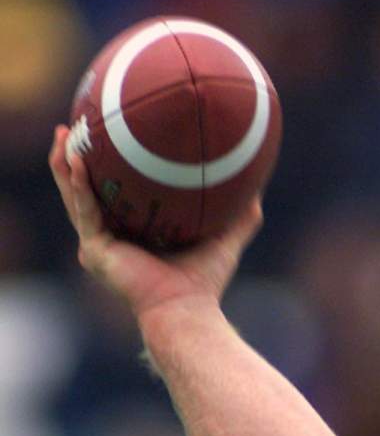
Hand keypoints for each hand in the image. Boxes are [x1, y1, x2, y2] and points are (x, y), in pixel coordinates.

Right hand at [48, 124, 261, 320]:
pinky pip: (83, 209)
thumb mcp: (224, 240)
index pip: (112, 194)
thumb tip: (259, 188)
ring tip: (63, 133)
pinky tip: (76, 159)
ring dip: (64, 163)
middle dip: (73, 157)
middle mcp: (109, 238)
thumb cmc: (205, 283)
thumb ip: (240, 218)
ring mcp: (98, 245)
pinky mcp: (95, 249)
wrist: (187, 310)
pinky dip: (78, 184)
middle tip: (71, 126)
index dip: (105, 167)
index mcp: (130, 234)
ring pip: (74, 195)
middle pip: (84, 190)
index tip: (105, 134)